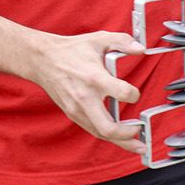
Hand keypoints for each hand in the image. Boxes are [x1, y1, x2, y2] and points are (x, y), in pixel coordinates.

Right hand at [27, 31, 146, 154]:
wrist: (42, 60)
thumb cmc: (71, 50)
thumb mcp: (99, 39)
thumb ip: (123, 41)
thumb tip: (141, 49)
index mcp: (95, 78)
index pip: (122, 94)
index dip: (134, 95)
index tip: (135, 94)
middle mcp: (85, 98)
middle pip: (108, 128)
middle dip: (128, 135)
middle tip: (141, 133)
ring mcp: (77, 109)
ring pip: (100, 134)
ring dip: (121, 141)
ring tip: (138, 145)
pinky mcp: (73, 114)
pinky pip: (93, 129)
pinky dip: (107, 135)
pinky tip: (120, 137)